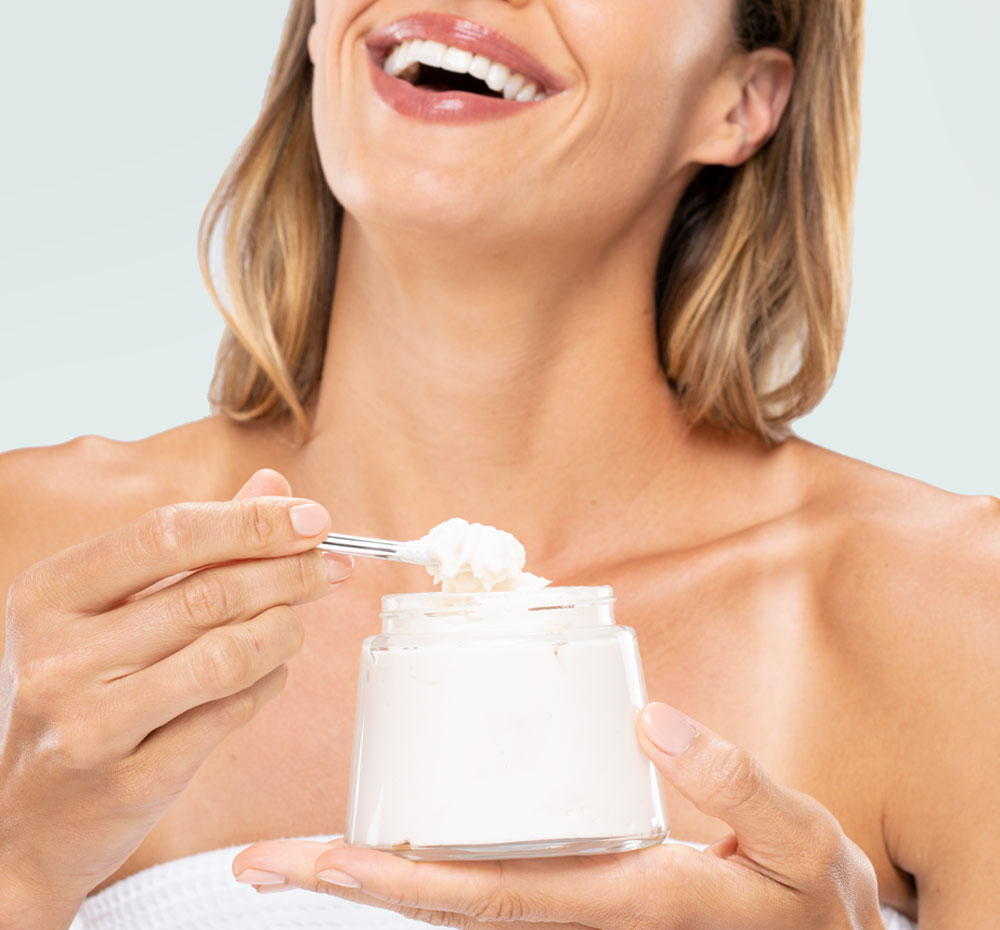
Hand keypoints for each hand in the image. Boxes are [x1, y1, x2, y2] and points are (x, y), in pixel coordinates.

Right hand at [0, 469, 352, 921]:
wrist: (21, 821)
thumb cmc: (74, 696)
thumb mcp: (102, 610)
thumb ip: (188, 546)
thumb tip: (271, 487)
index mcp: (48, 595)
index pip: (168, 534)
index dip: (253, 521)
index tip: (315, 518)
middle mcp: (59, 656)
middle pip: (208, 593)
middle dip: (290, 573)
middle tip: (331, 567)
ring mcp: (90, 724)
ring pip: (228, 656)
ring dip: (285, 630)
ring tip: (298, 621)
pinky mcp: (128, 781)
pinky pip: (230, 714)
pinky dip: (268, 684)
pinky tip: (272, 671)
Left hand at [233, 703, 883, 929]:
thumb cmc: (803, 907)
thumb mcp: (800, 844)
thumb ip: (736, 781)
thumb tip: (652, 720)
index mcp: (621, 902)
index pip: (490, 894)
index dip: (399, 881)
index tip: (321, 858)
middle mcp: (577, 915)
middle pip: (444, 907)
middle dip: (350, 885)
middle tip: (263, 859)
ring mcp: (571, 911)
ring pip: (456, 902)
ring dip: (375, 878)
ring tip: (304, 847)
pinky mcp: (578, 893)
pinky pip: (487, 884)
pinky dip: (426, 867)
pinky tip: (399, 837)